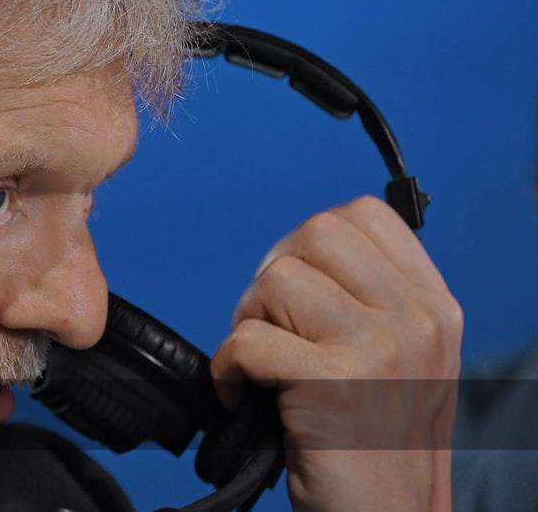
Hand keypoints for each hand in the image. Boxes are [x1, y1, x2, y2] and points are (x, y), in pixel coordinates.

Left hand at [211, 196, 461, 511]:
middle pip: (314, 234)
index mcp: (433, 306)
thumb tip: (298, 250)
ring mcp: (380, 350)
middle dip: (274, 276)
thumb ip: (369, 300)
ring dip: (250, 322)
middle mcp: (416, 320)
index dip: (311, 243)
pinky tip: (245, 396)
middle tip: (272, 328)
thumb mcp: (401, 360)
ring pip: (276, 280)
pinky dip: (227, 368)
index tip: (297, 292)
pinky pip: (248, 340)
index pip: (365, 215)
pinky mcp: (334, 383)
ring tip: (265, 368)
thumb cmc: (374, 443)